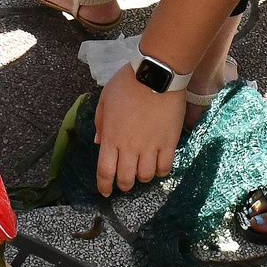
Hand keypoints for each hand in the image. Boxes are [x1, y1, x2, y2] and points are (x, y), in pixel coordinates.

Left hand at [93, 63, 184, 194]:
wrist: (157, 74)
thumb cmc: (128, 83)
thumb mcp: (105, 99)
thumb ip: (100, 122)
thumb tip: (98, 142)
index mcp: (111, 137)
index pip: (105, 171)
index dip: (104, 186)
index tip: (105, 191)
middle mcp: (130, 147)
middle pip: (126, 179)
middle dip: (124, 185)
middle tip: (126, 181)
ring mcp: (150, 146)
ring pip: (146, 176)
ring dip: (143, 177)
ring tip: (143, 170)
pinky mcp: (169, 142)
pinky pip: (165, 167)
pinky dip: (161, 171)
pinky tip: (159, 165)